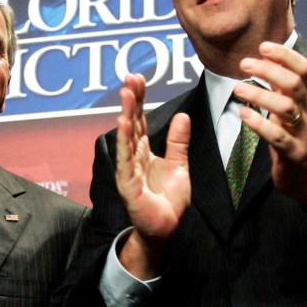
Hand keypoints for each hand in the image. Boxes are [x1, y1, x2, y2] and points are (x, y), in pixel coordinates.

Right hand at [114, 73, 190, 278]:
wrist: (166, 229)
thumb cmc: (168, 201)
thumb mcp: (179, 166)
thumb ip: (178, 142)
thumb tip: (182, 116)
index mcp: (144, 152)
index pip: (141, 120)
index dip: (140, 100)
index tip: (138, 79)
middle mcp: (133, 157)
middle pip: (132, 123)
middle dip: (131, 100)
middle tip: (130, 78)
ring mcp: (128, 169)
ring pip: (127, 137)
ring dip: (126, 114)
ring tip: (126, 93)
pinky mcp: (128, 183)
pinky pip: (126, 158)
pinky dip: (124, 141)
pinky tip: (124, 123)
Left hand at [233, 42, 306, 204]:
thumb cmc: (292, 137)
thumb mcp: (288, 109)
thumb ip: (278, 88)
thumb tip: (261, 62)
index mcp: (306, 99)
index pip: (303, 70)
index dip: (286, 56)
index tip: (263, 46)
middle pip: (294, 85)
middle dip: (270, 71)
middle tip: (245, 64)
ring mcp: (302, 133)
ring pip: (286, 108)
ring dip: (261, 95)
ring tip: (238, 88)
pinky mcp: (292, 152)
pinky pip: (277, 136)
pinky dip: (259, 124)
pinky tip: (243, 115)